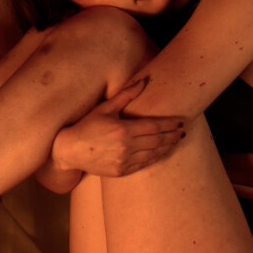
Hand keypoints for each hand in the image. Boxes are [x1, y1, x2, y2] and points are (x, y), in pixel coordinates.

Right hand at [51, 80, 184, 176]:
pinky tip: (161, 153)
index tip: (180, 122)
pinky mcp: (121, 171)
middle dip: (172, 136)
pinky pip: (144, 164)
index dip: (169, 124)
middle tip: (182, 132)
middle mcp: (126, 147)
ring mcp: (124, 161)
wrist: (70, 150)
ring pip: (153, 154)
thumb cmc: (87, 126)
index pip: (154, 126)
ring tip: (176, 142)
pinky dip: (155, 158)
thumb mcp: (105, 108)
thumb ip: (126, 95)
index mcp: (123, 129)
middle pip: (157, 141)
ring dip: (167, 148)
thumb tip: (144, 81)